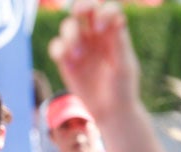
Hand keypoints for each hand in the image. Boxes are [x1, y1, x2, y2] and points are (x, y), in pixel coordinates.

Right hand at [48, 0, 141, 123]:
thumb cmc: (123, 88)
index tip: (101, 28)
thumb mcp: (124, 65)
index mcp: (113, 32)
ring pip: (68, 26)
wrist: (110, 112)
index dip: (102, 12)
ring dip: (71, 35)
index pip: (106, 9)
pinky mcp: (66, 62)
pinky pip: (56, 46)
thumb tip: (117, 17)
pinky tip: (66, 59)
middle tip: (80, 13)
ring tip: (78, 55)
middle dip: (81, 6)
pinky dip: (58, 49)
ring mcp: (80, 48)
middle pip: (84, 10)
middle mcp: (95, 36)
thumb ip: (119, 42)